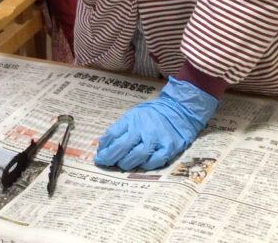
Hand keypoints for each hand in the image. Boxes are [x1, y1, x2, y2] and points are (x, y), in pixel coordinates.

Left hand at [94, 77, 218, 170]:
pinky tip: (140, 165)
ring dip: (126, 163)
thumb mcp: (133, 115)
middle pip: (122, 146)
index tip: (99, 156)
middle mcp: (143, 128)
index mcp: (132, 118)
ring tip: (122, 165)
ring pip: (137, 156)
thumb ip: (120, 129)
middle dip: (110, 158)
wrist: (178, 111)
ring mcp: (156, 138)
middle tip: (106, 163)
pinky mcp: (169, 147)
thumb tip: (104, 146)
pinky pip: (154, 162)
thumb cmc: (151, 116)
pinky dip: (145, 166)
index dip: (104, 147)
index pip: (113, 134)